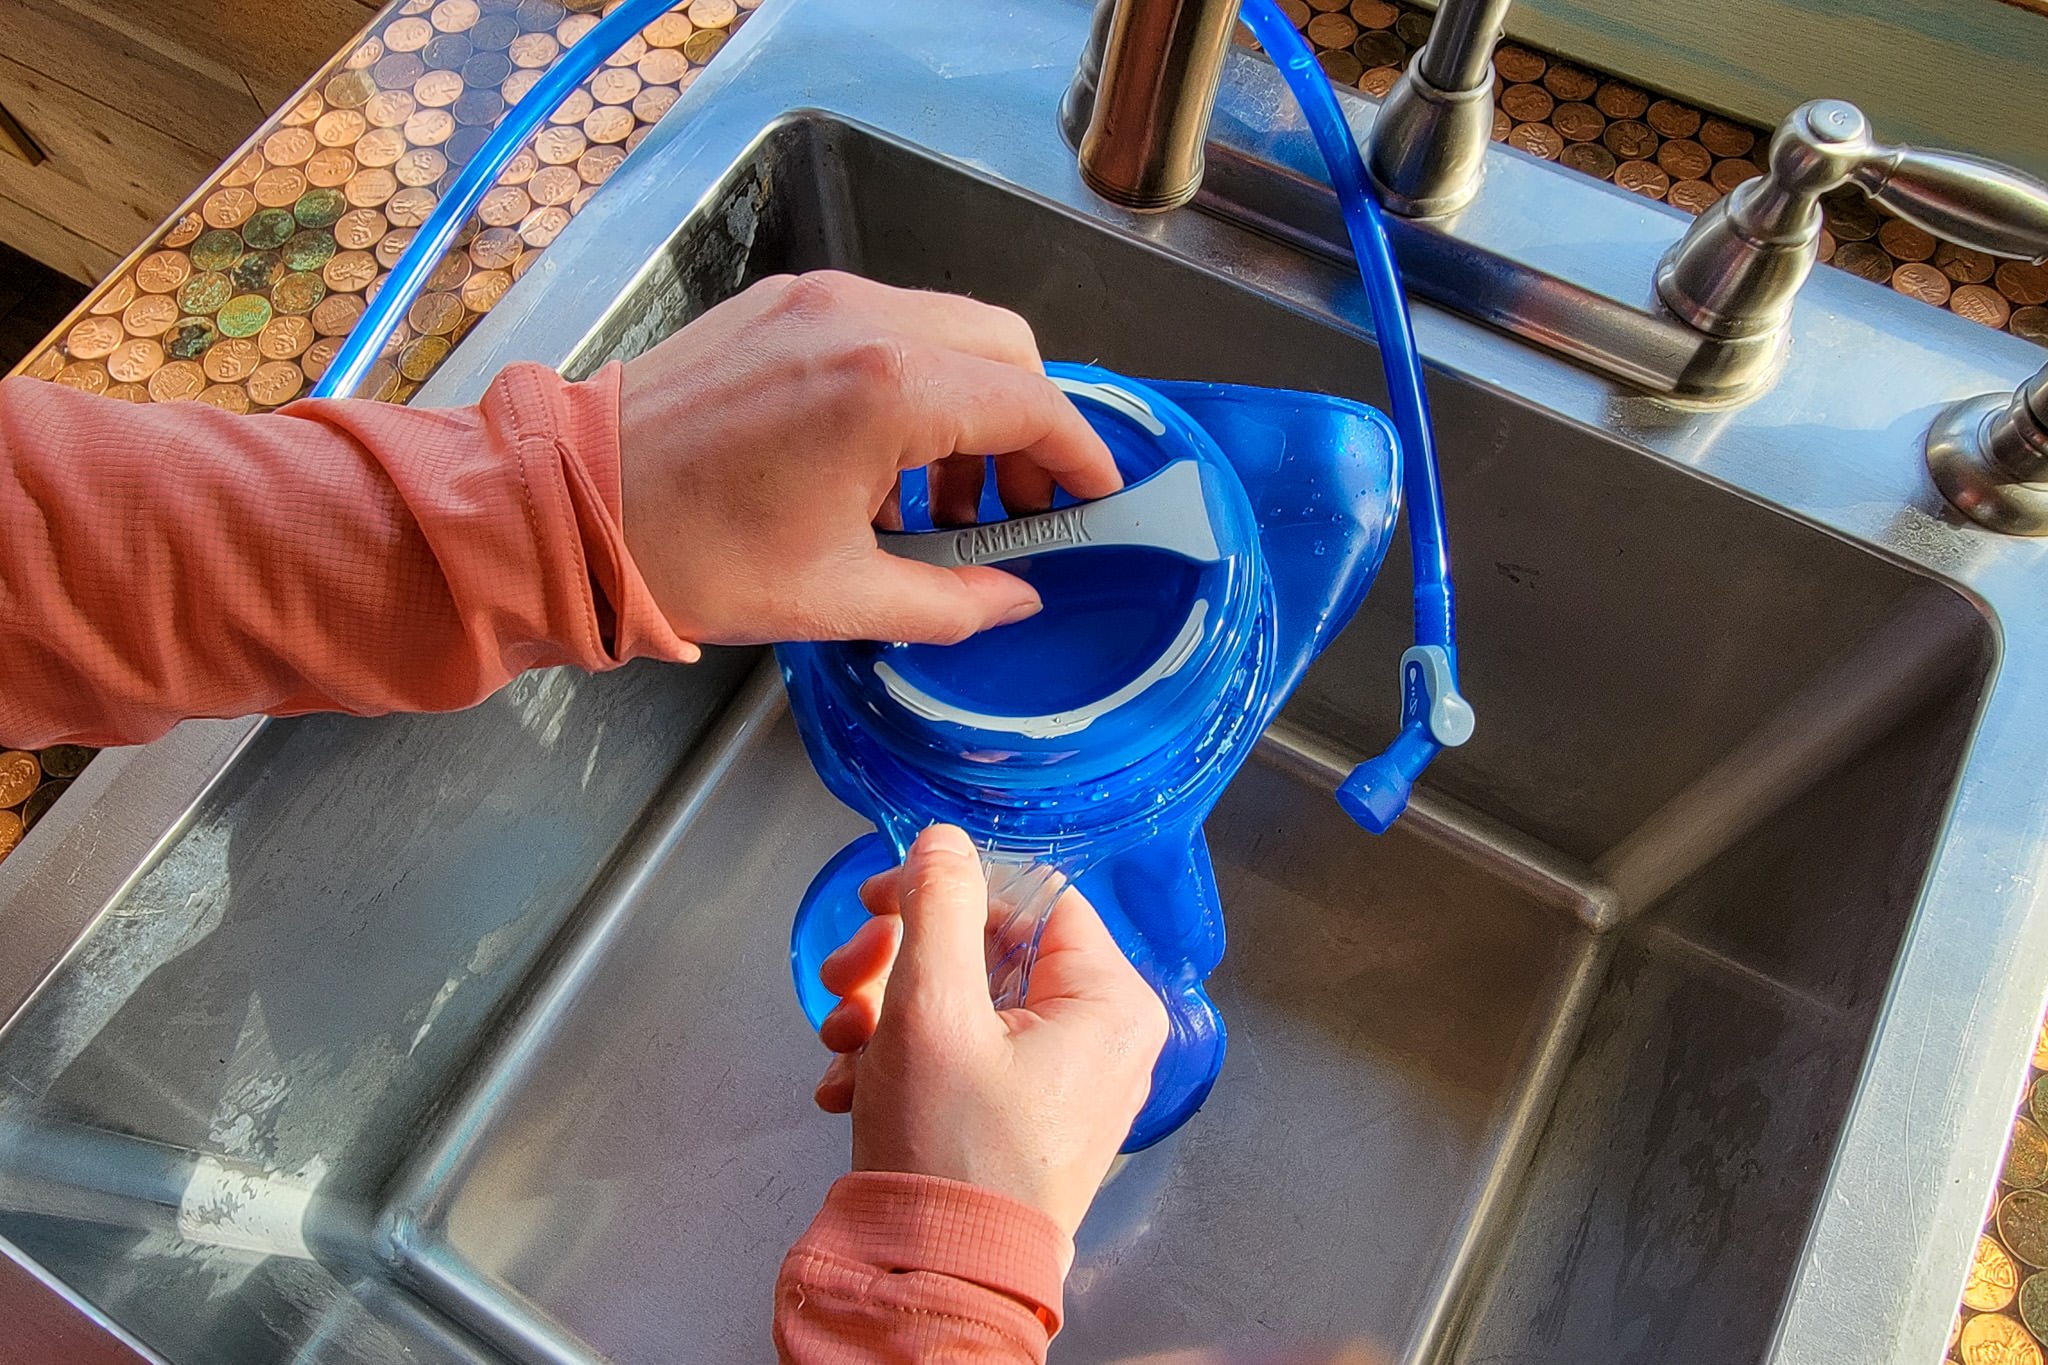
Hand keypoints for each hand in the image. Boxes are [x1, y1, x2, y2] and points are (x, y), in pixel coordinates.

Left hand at [618, 272, 1120, 647]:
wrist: (566, 506)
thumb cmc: (696, 558)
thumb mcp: (838, 599)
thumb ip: (952, 599)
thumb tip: (1017, 600)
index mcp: (888, 388)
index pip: (1030, 403)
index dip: (1079, 456)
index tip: (1094, 501)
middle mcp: (861, 319)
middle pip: (1002, 348)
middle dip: (1029, 425)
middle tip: (1017, 508)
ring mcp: (815, 300)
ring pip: (945, 328)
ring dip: (970, 405)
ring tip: (940, 503)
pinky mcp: (777, 303)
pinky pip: (882, 325)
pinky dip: (912, 382)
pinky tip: (881, 463)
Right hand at [811, 824, 1167, 1240]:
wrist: (932, 1279)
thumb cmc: (948, 1151)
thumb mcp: (931, 1009)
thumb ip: (938, 906)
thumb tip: (942, 841)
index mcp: (1109, 1001)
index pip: (1031, 893)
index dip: (946, 888)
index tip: (878, 902)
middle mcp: (1102, 1037)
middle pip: (989, 947)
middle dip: (899, 961)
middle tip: (843, 982)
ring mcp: (1064, 1082)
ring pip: (964, 1001)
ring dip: (886, 1011)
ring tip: (840, 1046)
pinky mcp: (1023, 1118)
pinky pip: (963, 1055)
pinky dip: (902, 1059)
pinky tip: (851, 1085)